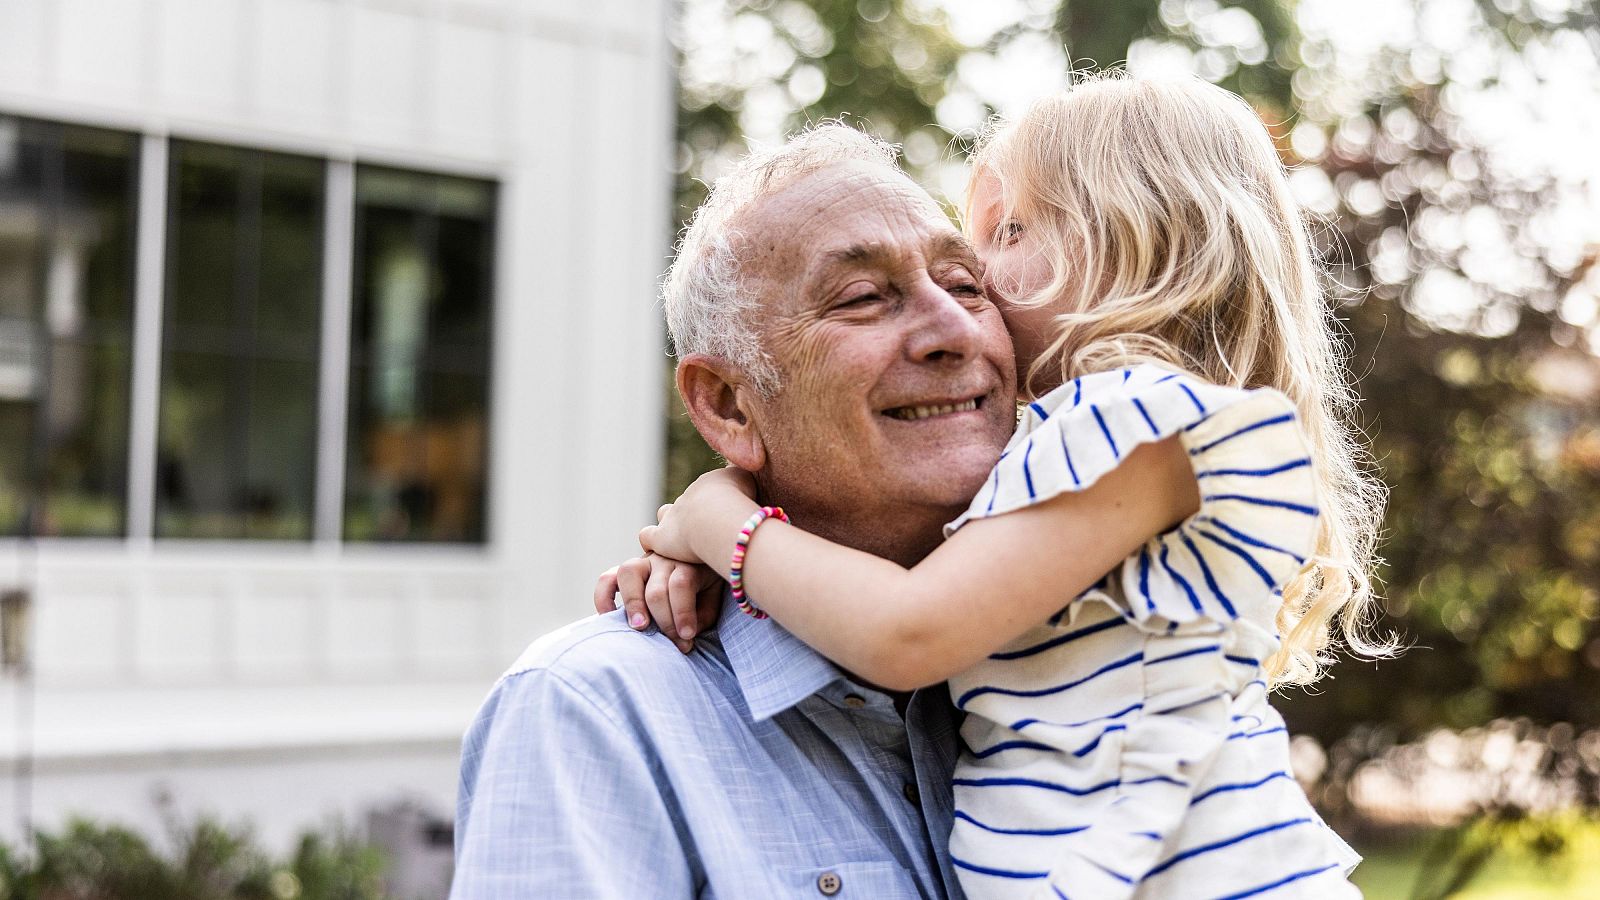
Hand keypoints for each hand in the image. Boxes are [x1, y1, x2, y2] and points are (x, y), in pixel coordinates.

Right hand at [593, 553, 723, 653]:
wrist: (699, 562)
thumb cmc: (706, 588)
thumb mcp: (712, 599)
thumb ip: (702, 614)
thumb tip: (685, 634)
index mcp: (687, 563)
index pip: (681, 585)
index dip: (683, 613)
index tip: (688, 637)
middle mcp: (663, 559)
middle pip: (656, 588)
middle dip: (664, 621)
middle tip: (673, 643)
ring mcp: (643, 562)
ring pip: (629, 573)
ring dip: (633, 603)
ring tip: (640, 627)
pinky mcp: (627, 572)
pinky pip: (607, 579)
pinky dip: (603, 597)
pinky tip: (609, 617)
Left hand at [639, 467, 759, 564]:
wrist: (718, 516)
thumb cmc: (740, 502)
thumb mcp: (750, 482)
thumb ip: (748, 482)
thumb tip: (754, 478)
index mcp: (709, 484)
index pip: (709, 491)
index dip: (715, 503)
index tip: (723, 515)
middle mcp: (688, 497)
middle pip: (687, 502)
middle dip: (693, 513)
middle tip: (705, 530)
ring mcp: (673, 516)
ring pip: (665, 513)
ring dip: (670, 524)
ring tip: (679, 539)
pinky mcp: (661, 537)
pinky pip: (648, 536)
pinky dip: (651, 540)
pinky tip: (657, 550)